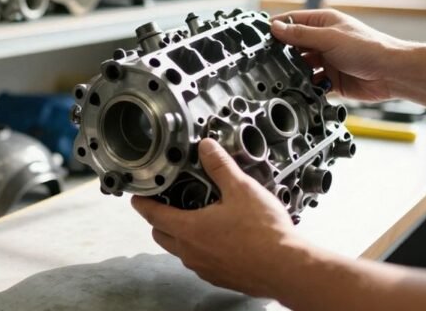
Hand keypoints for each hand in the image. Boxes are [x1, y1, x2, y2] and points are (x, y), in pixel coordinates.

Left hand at [131, 139, 304, 298]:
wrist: (288, 268)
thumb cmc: (265, 233)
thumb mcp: (241, 189)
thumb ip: (220, 166)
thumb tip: (207, 148)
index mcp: (190, 229)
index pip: (153, 215)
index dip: (142, 203)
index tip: (137, 196)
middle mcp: (192, 252)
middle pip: (162, 234)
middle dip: (159, 219)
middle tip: (168, 203)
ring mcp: (205, 268)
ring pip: (181, 250)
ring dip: (181, 234)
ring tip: (198, 217)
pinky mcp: (220, 278)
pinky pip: (200, 262)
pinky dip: (201, 249)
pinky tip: (219, 238)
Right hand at [271, 9, 406, 101]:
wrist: (392, 74)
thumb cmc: (369, 48)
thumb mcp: (330, 38)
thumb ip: (301, 35)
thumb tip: (275, 27)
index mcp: (323, 23)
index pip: (291, 22)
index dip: (275, 28)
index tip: (258, 37)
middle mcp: (323, 41)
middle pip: (293, 46)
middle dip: (281, 53)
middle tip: (266, 60)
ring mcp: (327, 61)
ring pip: (300, 66)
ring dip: (293, 72)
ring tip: (283, 76)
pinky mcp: (330, 80)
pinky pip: (310, 83)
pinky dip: (304, 86)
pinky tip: (299, 88)